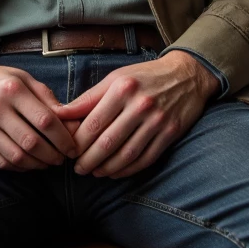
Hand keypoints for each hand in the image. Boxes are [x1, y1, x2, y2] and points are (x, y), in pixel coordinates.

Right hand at [0, 56, 79, 171]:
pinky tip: (30, 163)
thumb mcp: (21, 77)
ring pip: (18, 156)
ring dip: (39, 164)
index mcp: (12, 90)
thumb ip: (45, 96)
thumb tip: (69, 119)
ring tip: (49, 162)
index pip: (45, 120)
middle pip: (33, 142)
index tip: (73, 146)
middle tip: (63, 158)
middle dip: (54, 155)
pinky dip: (20, 167)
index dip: (64, 138)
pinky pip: (2, 162)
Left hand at [53, 51, 220, 177]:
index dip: (78, 142)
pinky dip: (128, 170)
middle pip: (108, 142)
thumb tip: (62, 114)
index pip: (93, 123)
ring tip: (94, 172)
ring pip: (126, 154)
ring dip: (106, 168)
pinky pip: (145, 158)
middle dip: (88, 160)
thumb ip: (89, 98)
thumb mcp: (115, 78)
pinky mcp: (170, 133)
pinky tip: (115, 172)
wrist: (187, 75)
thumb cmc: (144, 76)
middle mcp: (140, 105)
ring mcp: (157, 121)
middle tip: (78, 168)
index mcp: (122, 88)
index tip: (68, 151)